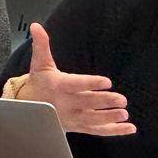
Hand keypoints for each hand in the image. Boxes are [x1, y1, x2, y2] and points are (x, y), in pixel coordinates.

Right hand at [18, 23, 134, 135]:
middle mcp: (65, 104)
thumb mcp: (40, 64)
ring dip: (110, 118)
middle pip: (87, 103)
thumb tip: (36, 26)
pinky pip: (97, 131)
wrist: (28, 110)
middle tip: (122, 99)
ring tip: (124, 114)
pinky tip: (129, 128)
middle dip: (105, 102)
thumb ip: (42, 45)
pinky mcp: (78, 127)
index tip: (106, 81)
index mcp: (59, 86)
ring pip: (93, 120)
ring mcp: (72, 118)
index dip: (91, 83)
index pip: (76, 84)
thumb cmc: (39, 84)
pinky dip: (114, 131)